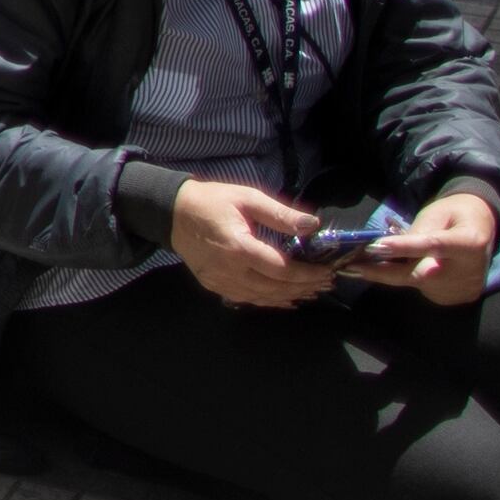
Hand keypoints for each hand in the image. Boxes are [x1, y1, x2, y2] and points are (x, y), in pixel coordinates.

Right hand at [166, 176, 328, 309]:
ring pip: (262, 298)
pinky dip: (269, 301)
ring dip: (290, 296)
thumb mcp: (247, 198)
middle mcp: (230, 271)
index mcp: (239, 248)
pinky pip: (247, 299)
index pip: (282, 270)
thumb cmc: (212, 201)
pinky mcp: (214, 285)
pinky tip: (284, 299)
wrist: (172, 212)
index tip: (327, 271)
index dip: (308, 274)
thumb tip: (313, 225)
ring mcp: (220, 281)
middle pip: (275, 288)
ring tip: (312, 292)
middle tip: (326, 283)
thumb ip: (280, 214)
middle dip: (304, 287)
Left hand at [354, 186, 499, 308]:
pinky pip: (425, 290)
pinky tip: (404, 268)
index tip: (376, 247)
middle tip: (353, 266)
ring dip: (393, 274)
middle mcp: (469, 271)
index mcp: (469, 243)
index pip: (432, 245)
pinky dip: (410, 280)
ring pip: (418, 284)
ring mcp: (464, 289)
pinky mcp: (458, 298)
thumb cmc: (457, 215)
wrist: (483, 230)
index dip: (404, 247)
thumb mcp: (438, 213)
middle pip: (420, 274)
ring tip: (370, 264)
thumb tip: (387, 248)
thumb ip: (417, 231)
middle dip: (384, 271)